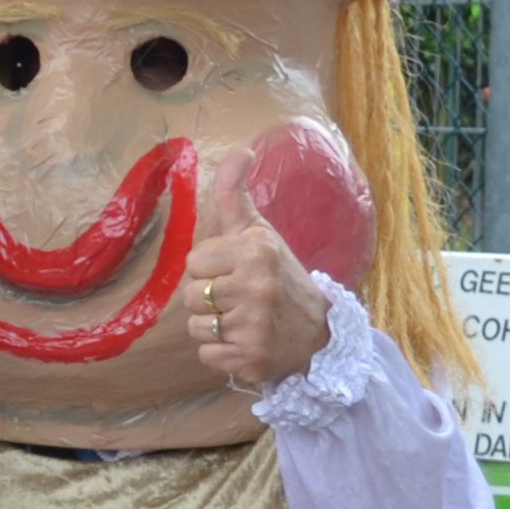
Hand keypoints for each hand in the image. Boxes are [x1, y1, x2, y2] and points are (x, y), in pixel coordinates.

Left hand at [181, 149, 328, 393]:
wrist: (319, 332)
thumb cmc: (280, 276)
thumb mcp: (260, 234)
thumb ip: (235, 197)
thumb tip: (239, 150)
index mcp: (257, 250)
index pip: (194, 261)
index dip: (210, 268)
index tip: (236, 271)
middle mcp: (257, 285)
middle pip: (189, 295)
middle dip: (208, 299)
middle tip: (240, 298)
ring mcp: (254, 324)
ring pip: (195, 327)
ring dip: (213, 327)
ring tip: (242, 320)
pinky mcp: (250, 358)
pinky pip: (206, 355)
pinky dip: (221, 353)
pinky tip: (245, 342)